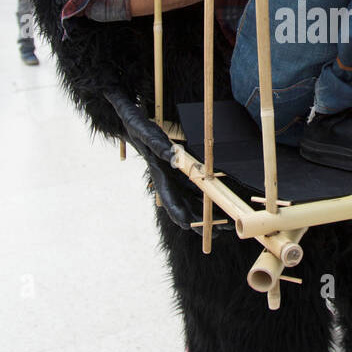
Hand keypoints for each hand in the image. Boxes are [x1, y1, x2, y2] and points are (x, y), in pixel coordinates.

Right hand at [105, 88, 231, 237]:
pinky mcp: (176, 168)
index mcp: (157, 172)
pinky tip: (215, 202)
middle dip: (197, 219)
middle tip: (218, 231)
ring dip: (203, 210)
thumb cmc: (135, 124)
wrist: (129, 120)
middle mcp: (165, 177)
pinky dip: (203, 195)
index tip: (189, 226)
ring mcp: (171, 174)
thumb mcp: (145, 131)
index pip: (169, 197)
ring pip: (189, 196)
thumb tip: (173, 157)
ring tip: (223, 222)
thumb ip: (158, 144)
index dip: (179, 213)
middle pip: (182, 203)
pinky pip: (191, 186)